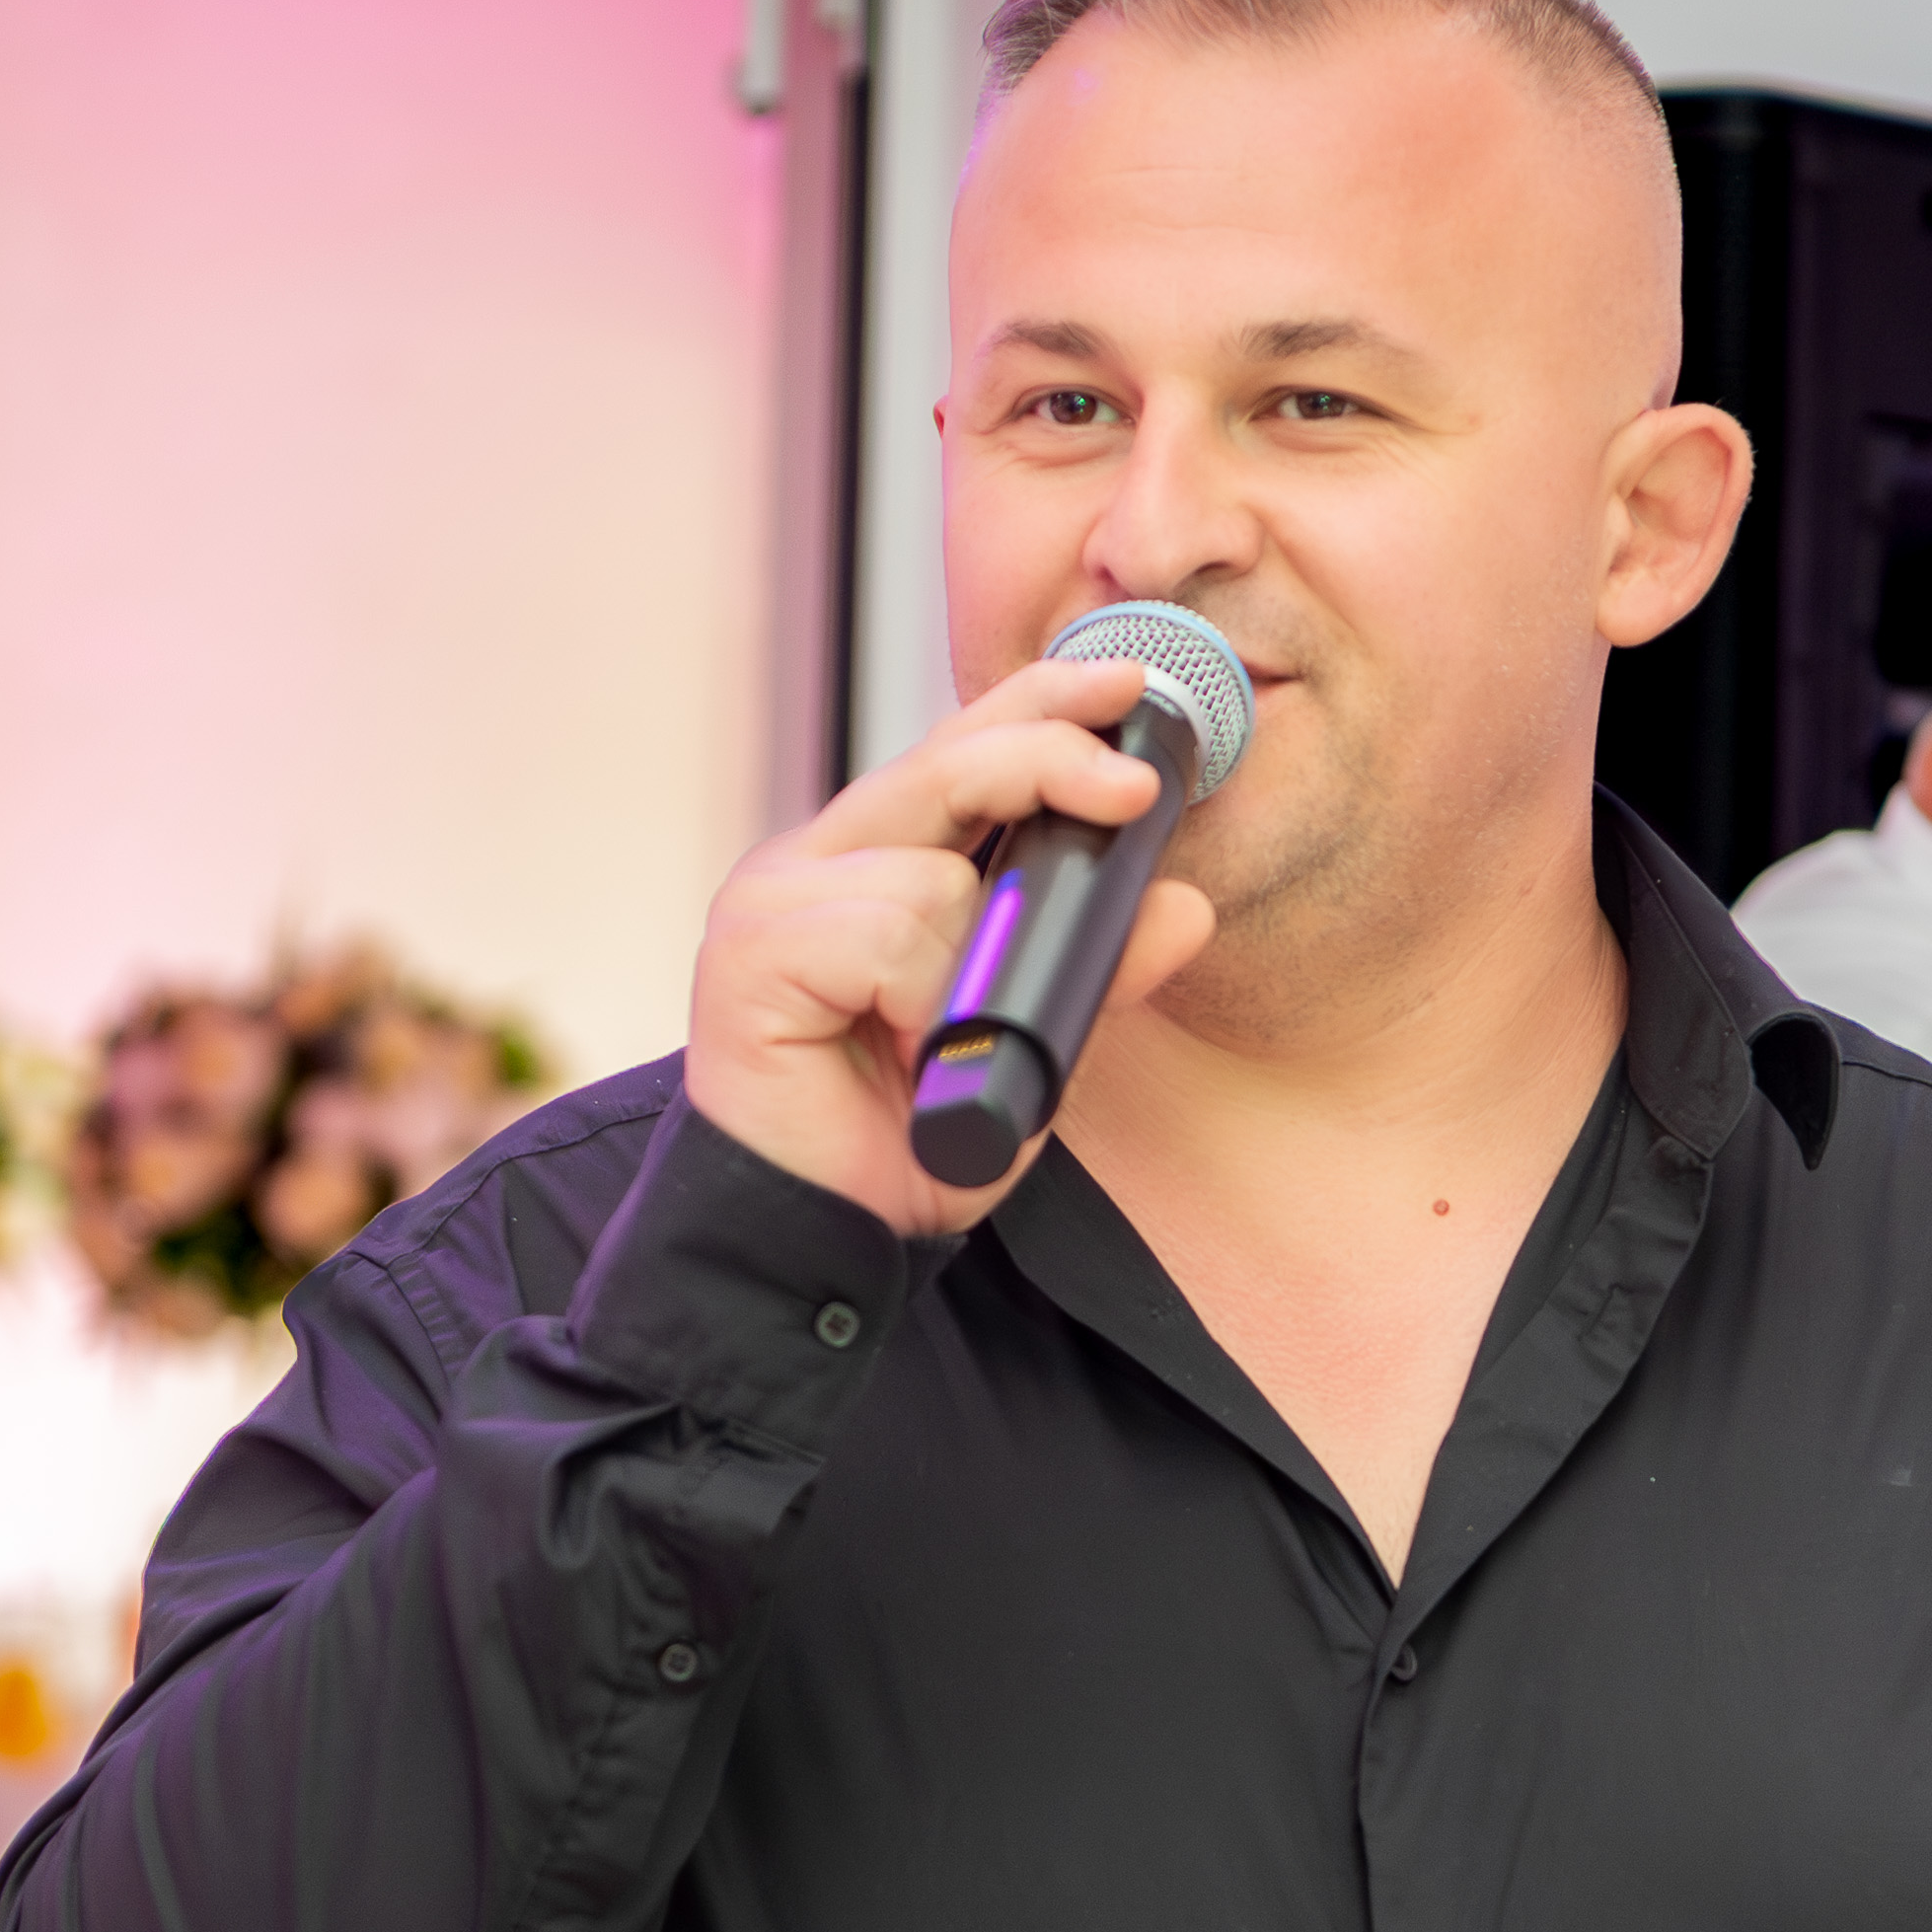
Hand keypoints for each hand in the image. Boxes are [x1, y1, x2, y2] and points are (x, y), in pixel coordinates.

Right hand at [685, 656, 1218, 1232]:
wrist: (821, 1242)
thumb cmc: (904, 1144)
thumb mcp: (1036, 1051)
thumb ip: (1098, 975)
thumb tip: (1183, 905)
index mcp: (870, 864)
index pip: (959, 752)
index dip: (1040, 708)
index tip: (1124, 690)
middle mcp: (812, 864)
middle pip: (943, 765)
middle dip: (1048, 760)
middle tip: (1131, 790)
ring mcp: (771, 900)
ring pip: (931, 870)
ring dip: (964, 963)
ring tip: (927, 1041)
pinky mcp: (749, 950)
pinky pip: (889, 931)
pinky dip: (917, 995)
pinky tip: (890, 1047)